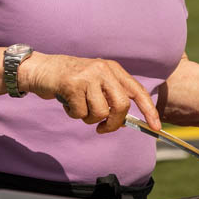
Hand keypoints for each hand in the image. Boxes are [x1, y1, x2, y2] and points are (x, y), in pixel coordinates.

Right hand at [20, 53, 159, 133]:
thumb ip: (111, 97)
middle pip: (121, 105)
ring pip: (100, 113)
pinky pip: (80, 113)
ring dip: (88, 118)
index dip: (149, 110)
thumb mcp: (96, 82)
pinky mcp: (72, 85)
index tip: (156, 127)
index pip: (138, 91)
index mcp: (113, 69)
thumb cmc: (71, 81)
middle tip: (103, 129)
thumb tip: (124, 122)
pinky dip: (73, 114)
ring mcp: (88, 76)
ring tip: (78, 107)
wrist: (42, 69)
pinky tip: (67, 102)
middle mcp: (103, 70)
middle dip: (114, 123)